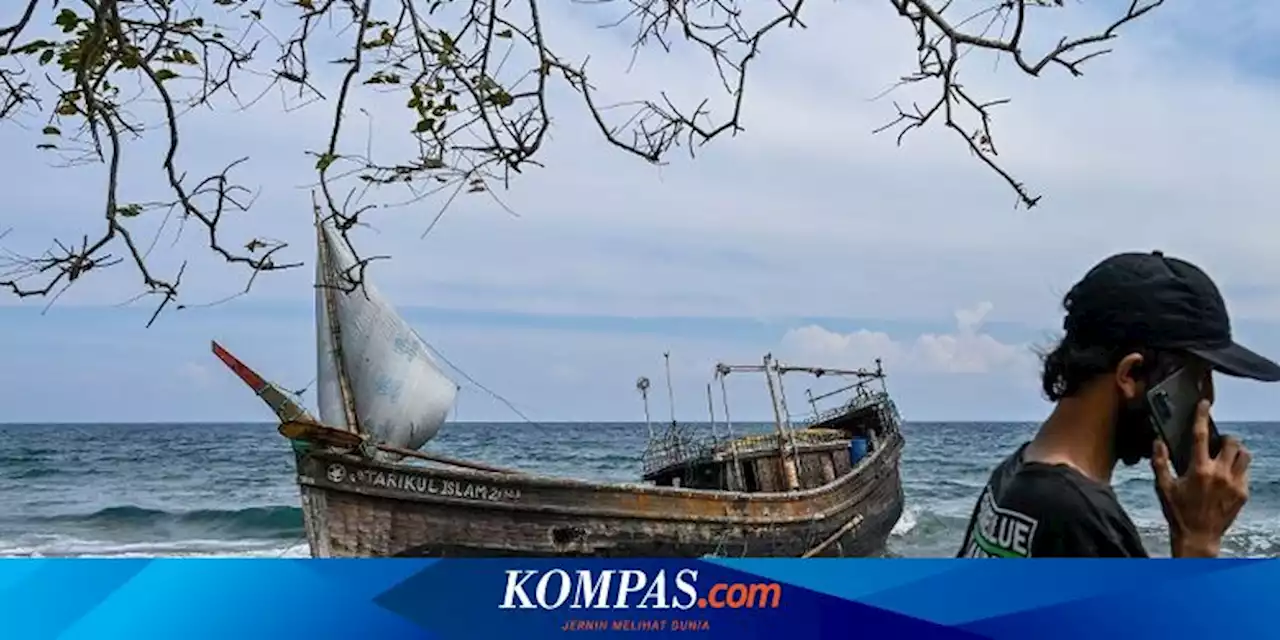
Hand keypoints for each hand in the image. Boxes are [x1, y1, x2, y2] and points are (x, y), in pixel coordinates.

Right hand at [1150, 399, 1249, 557]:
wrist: (1199, 537)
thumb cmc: (1179, 512)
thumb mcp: (1163, 487)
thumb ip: (1159, 462)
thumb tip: (1157, 442)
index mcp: (1199, 470)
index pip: (1200, 436)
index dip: (1202, 417)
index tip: (1205, 405)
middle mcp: (1219, 474)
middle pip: (1232, 442)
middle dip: (1225, 438)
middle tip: (1217, 442)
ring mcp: (1234, 484)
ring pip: (1244, 455)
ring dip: (1235, 452)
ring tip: (1225, 456)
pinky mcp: (1243, 493)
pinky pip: (1246, 472)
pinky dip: (1238, 468)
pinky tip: (1227, 475)